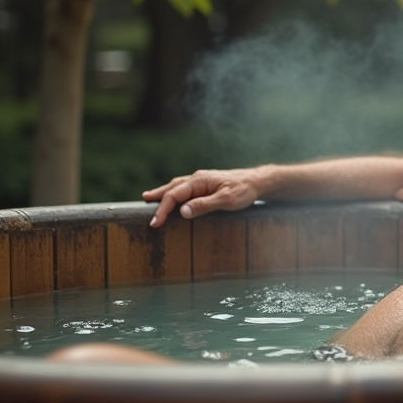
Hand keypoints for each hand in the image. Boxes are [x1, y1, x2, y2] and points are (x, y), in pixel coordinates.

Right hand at [142, 168, 262, 227]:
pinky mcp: (205, 185)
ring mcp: (201, 180)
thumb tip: (182, 211)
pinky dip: (173, 192)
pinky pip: (184, 188)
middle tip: (145, 213)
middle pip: (171, 189)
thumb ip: (204, 205)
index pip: (174, 195)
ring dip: (162, 193)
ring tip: (148, 198)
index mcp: (199, 181)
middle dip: (157, 200)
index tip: (155, 223)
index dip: (162, 209)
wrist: (257, 182)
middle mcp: (197, 178)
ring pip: (176, 186)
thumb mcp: (226, 200)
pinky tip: (171, 196)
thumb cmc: (244, 191)